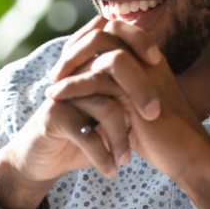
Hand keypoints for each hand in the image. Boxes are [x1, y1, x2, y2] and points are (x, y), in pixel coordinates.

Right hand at [0, 17, 163, 208]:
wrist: (42, 160)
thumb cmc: (82, 136)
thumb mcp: (107, 117)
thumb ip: (127, 98)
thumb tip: (167, 91)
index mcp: (90, 67)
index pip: (114, 37)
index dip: (139, 40)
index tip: (158, 61)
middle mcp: (76, 75)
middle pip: (113, 66)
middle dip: (140, 91)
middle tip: (153, 116)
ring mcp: (64, 94)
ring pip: (105, 106)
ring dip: (120, 137)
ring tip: (127, 160)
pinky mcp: (53, 117)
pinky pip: (86, 133)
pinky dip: (102, 155)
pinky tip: (110, 171)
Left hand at [45, 18, 209, 186]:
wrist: (186, 156)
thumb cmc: (160, 135)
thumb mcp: (134, 105)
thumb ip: (116, 87)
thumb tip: (87, 78)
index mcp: (149, 58)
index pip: (113, 30)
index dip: (86, 40)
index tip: (67, 62)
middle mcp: (147, 58)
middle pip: (105, 31)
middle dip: (75, 48)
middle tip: (56, 72)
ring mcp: (145, 71)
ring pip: (101, 48)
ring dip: (71, 63)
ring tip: (52, 84)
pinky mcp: (138, 91)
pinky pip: (98, 77)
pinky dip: (73, 85)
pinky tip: (56, 97)